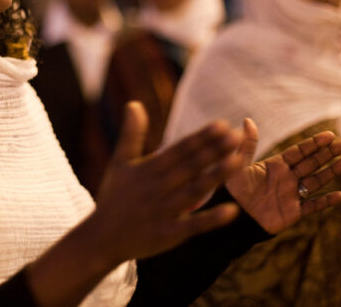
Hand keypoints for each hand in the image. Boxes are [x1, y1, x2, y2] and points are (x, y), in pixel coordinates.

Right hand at [91, 101, 245, 263]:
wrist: (101, 238)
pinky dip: (211, 219)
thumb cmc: (113, 197)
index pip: (180, 150)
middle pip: (190, 166)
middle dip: (214, 151)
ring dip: (217, 176)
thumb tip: (134, 103)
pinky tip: (232, 210)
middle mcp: (157, 187)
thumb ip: (131, 133)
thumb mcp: (119, 162)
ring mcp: (163, 211)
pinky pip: (192, 225)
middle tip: (237, 136)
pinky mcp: (167, 234)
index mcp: (148, 169)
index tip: (222, 125)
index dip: (201, 137)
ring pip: (195, 190)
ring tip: (239, 161)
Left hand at [225, 119, 340, 233]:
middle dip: (328, 153)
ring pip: (316, 181)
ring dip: (331, 172)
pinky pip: (313, 206)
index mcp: (275, 165)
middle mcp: (287, 178)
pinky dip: (326, 201)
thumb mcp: (239, 165)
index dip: (314, 143)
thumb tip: (247, 120)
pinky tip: (340, 195)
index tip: (329, 135)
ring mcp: (292, 194)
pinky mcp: (293, 212)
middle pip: (311, 163)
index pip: (299, 151)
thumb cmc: (233, 191)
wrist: (232, 218)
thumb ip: (247, 144)